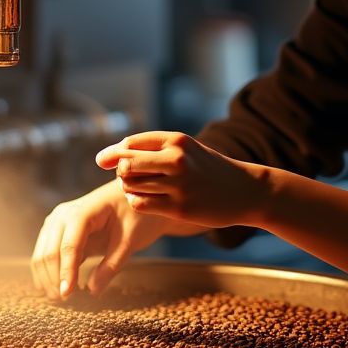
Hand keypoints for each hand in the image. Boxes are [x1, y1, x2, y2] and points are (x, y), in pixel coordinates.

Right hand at [31, 178, 173, 300]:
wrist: (133, 195)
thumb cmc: (135, 214)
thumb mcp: (130, 240)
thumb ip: (111, 265)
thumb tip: (92, 291)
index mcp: (83, 212)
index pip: (68, 246)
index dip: (66, 272)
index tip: (67, 295)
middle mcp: (63, 214)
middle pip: (49, 251)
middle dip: (53, 278)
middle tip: (65, 302)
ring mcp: (57, 221)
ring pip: (42, 254)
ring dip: (47, 277)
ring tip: (60, 298)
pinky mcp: (56, 230)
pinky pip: (45, 252)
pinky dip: (47, 271)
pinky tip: (56, 287)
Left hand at [97, 131, 267, 229]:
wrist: (245, 190)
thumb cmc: (208, 168)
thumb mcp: (186, 149)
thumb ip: (154, 149)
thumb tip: (115, 154)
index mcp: (177, 140)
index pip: (130, 143)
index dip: (111, 152)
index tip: (102, 161)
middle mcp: (177, 159)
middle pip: (127, 164)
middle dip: (119, 171)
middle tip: (125, 177)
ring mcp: (180, 185)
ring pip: (132, 185)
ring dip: (127, 188)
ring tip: (137, 188)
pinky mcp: (180, 208)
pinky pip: (141, 204)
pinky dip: (135, 202)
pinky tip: (143, 200)